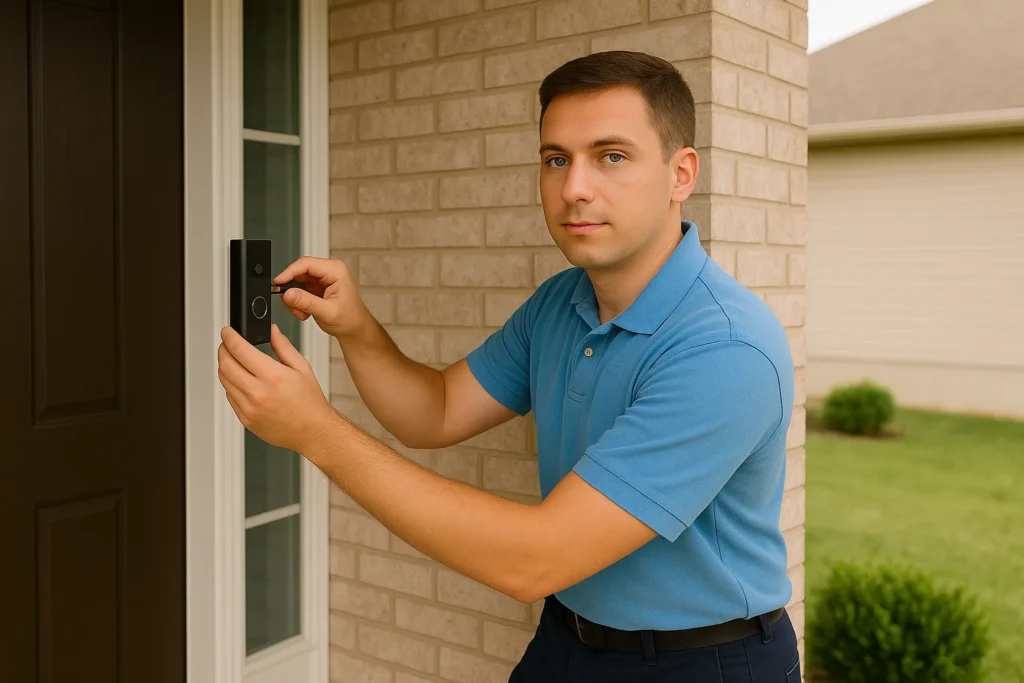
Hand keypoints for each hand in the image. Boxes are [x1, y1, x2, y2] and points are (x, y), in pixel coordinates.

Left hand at [217, 323, 335, 452]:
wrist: (312, 431)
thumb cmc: (310, 402)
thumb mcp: (302, 368)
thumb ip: (283, 346)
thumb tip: (272, 331)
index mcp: (273, 377)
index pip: (240, 350)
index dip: (229, 337)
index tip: (227, 332)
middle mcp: (258, 393)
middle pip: (225, 365)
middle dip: (223, 350)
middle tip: (227, 344)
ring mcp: (249, 408)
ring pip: (224, 381)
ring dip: (225, 367)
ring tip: (234, 362)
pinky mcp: (245, 419)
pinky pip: (230, 397)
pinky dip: (231, 385)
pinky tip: (242, 381)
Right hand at [273, 256, 368, 338]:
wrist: (355, 329)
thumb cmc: (350, 319)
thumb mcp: (327, 312)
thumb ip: (306, 302)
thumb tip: (288, 293)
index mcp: (335, 270)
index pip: (306, 263)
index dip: (289, 272)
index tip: (277, 283)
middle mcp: (328, 271)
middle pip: (298, 272)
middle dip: (292, 290)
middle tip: (293, 306)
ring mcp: (320, 279)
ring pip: (295, 283)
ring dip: (295, 300)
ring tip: (304, 313)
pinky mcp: (315, 287)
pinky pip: (297, 291)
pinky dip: (297, 303)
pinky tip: (306, 312)